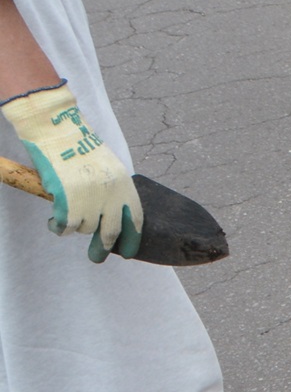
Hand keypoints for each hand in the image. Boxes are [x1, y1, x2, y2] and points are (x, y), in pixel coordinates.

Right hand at [1, 84, 140, 260]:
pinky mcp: (68, 203)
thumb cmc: (80, 148)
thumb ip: (112, 190)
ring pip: (85, 228)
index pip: (136, 218)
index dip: (133, 237)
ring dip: (75, 227)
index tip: (129, 252)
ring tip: (66, 218)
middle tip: (96, 259)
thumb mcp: (108, 167)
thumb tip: (110, 216)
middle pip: (111, 232)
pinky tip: (54, 223)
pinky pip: (65, 226)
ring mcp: (90, 200)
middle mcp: (111, 195)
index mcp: (125, 185)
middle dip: (103, 249)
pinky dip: (58, 227)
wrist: (60, 133)